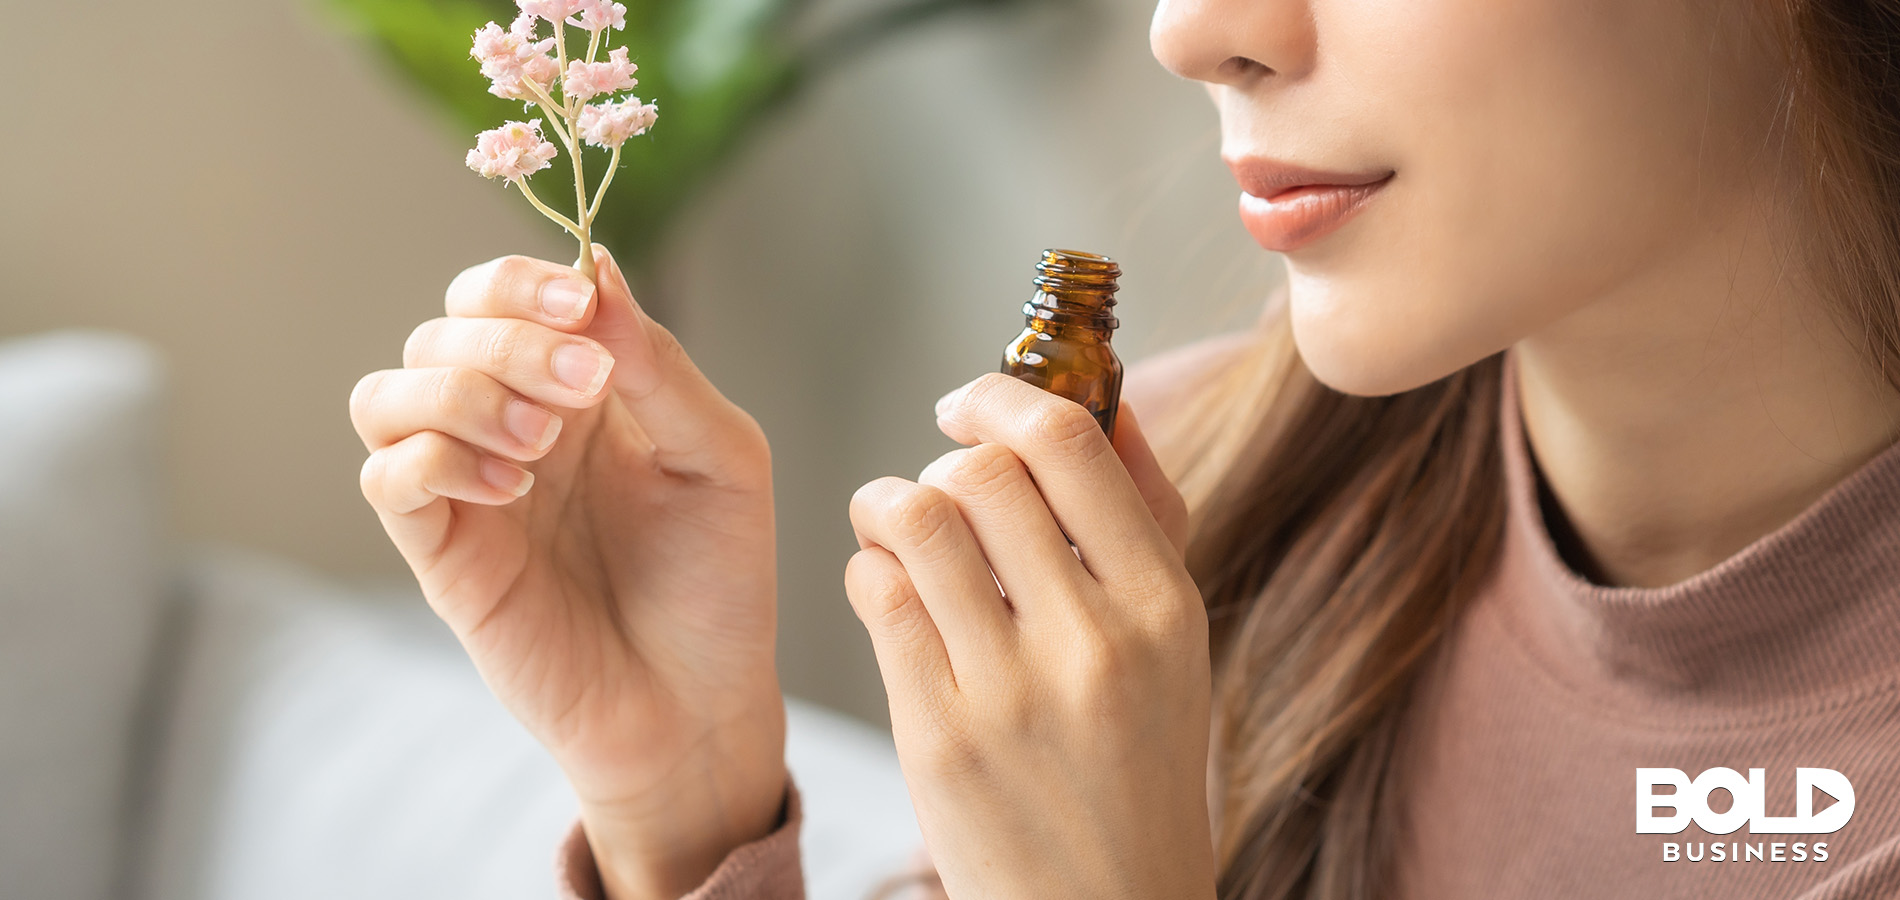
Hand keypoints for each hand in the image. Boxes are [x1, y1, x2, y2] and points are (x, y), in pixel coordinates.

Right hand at [350, 246, 786, 899]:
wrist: (698, 702)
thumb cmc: (719, 581)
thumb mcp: (720, 458)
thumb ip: (660, 367)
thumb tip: (599, 269)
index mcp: (579, 385)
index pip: (506, 291)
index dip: (527, 282)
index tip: (582, 305)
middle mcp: (511, 421)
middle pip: (444, 327)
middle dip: (508, 336)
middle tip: (585, 385)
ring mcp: (467, 485)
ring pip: (390, 391)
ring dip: (459, 392)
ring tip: (541, 443)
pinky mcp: (441, 552)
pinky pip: (387, 476)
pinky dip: (433, 459)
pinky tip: (510, 488)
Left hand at [844, 373, 1216, 899]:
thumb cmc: (1135, 762)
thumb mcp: (1173, 639)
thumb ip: (1145, 514)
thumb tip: (1105, 395)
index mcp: (1163, 604)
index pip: (1069, 446)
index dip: (999, 399)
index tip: (967, 406)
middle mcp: (1094, 642)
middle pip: (980, 476)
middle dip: (940, 464)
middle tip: (935, 488)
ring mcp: (1011, 693)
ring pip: (916, 525)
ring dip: (887, 506)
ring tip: (892, 526)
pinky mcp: (941, 738)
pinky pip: (878, 599)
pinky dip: (869, 572)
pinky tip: (889, 592)